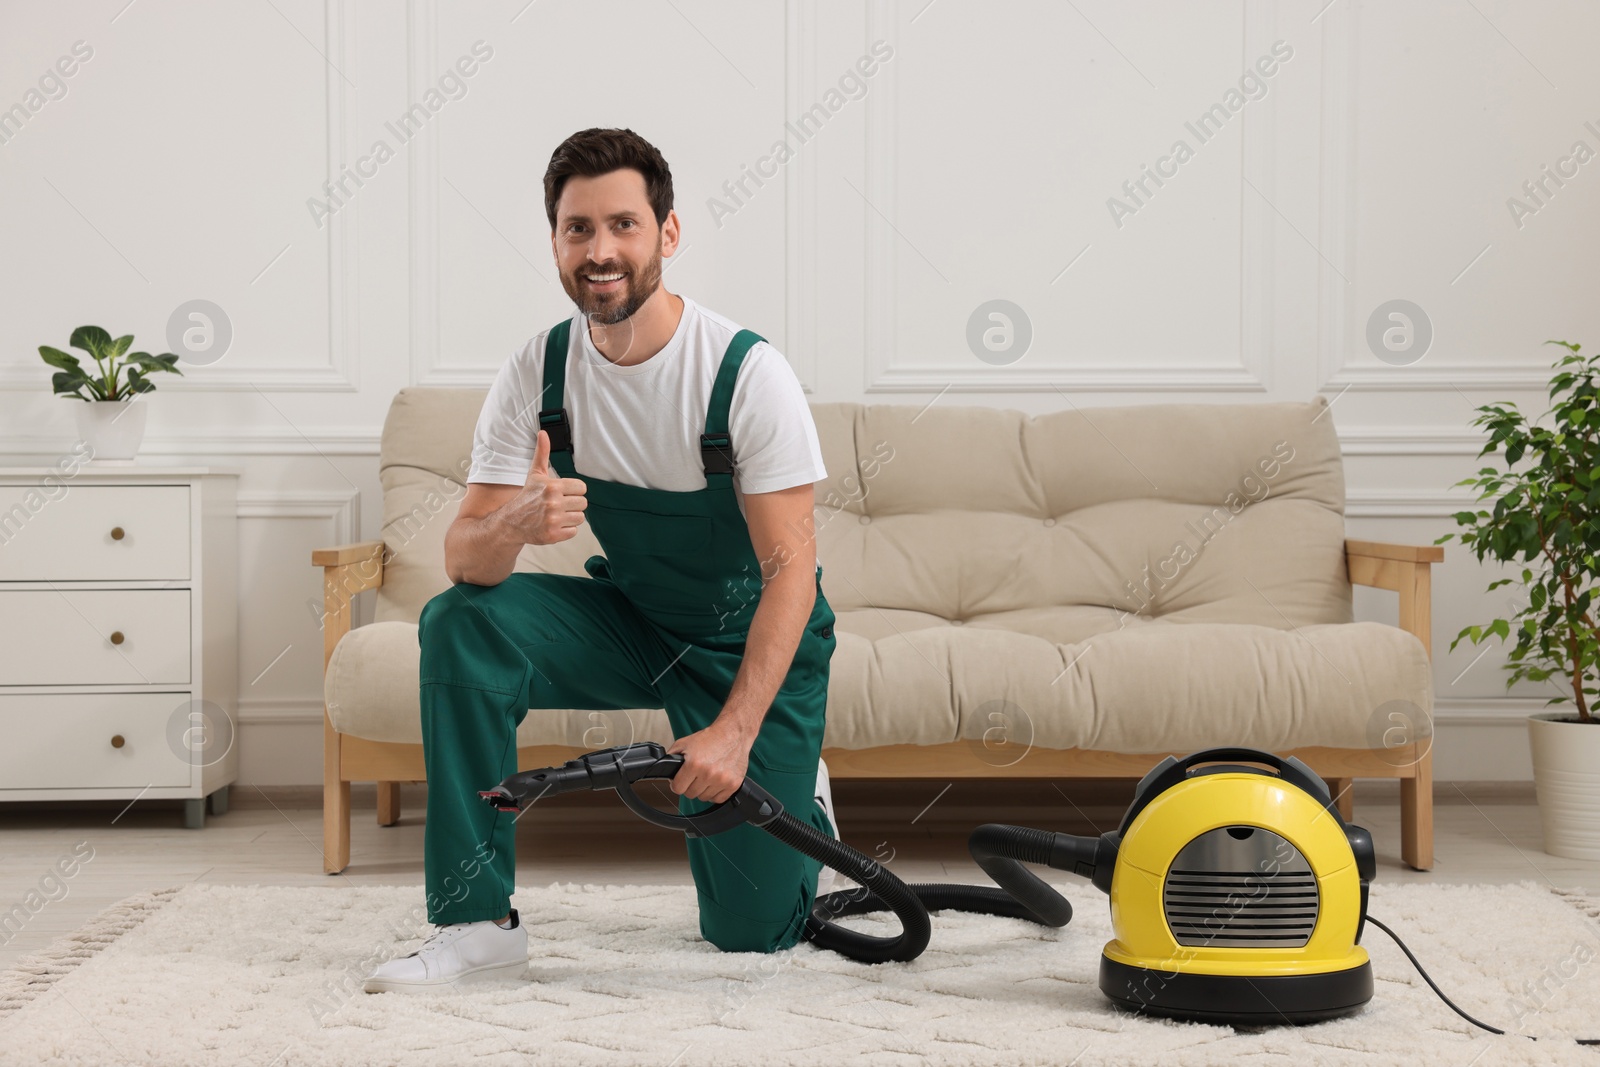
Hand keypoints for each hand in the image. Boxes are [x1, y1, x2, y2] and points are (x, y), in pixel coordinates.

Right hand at [493, 430, 587, 544]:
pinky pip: (573, 532)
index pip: (582, 488)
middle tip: (559, 505)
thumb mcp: (535, 474)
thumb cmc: (527, 497)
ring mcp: (553, 520)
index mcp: (552, 486)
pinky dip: (566, 530)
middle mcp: (553, 503)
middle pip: (583, 504)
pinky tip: (554, 525)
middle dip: (573, 505)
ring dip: (570, 518)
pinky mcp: (553, 535)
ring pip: (580, 518)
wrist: (511, 523)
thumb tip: (543, 433)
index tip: (563, 493)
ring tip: (556, 515)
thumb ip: (542, 454)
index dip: (574, 491)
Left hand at [666, 721, 753, 802]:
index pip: (678, 788)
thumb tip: (665, 771)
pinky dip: (715, 793)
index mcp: (694, 764)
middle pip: (690, 794)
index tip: (681, 779)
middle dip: (690, 785)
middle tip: (696, 774)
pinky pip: (718, 799)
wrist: (733, 733)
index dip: (677, 783)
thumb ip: (671, 758)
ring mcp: (722, 780)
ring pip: (704, 797)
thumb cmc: (710, 738)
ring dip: (703, 789)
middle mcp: (708, 774)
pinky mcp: (733, 784)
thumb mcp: (684, 743)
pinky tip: (715, 781)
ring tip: (707, 775)